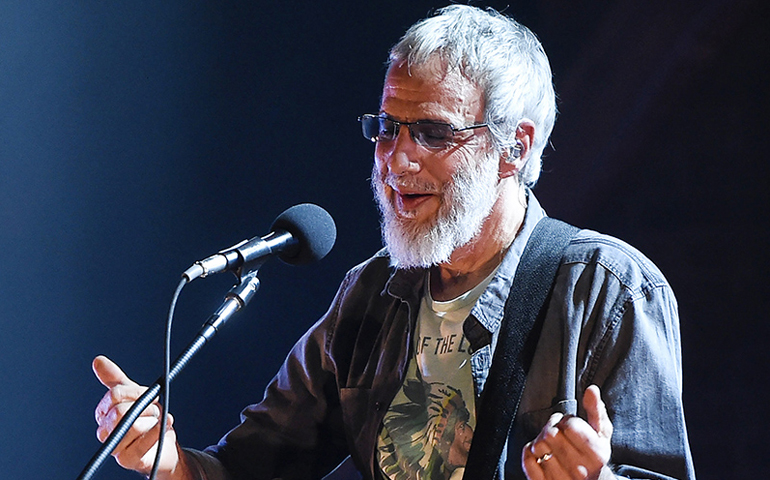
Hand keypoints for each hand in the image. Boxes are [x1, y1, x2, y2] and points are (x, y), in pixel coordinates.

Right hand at [93, 355, 189, 478]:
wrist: (163, 445)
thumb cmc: (147, 419)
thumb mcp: (134, 394)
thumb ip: (115, 379)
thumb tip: (98, 361)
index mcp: (104, 413)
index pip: (114, 395)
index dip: (135, 392)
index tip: (147, 393)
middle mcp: (105, 430)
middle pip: (121, 411)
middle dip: (145, 407)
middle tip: (154, 410)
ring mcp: (114, 447)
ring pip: (132, 426)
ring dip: (152, 420)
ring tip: (156, 422)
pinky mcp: (126, 460)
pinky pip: (141, 443)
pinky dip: (156, 432)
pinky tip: (162, 427)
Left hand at [522, 385, 613, 479]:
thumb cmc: (595, 457)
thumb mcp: (602, 434)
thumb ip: (596, 410)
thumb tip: (591, 390)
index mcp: (596, 455)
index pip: (570, 425)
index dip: (566, 420)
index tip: (569, 425)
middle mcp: (579, 469)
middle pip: (551, 434)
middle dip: (552, 427)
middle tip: (558, 431)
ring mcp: (561, 479)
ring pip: (538, 446)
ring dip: (540, 439)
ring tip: (550, 443)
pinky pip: (527, 460)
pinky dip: (529, 452)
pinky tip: (539, 453)